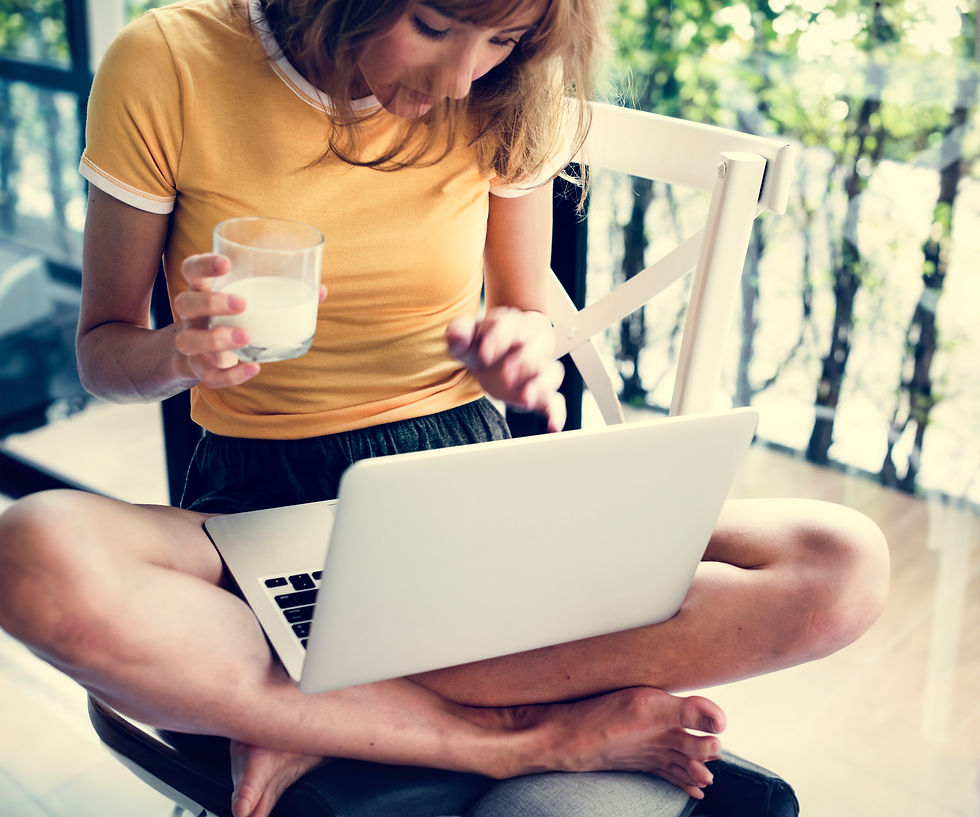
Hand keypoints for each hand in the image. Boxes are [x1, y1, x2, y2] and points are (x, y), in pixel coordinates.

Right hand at [172, 253, 325, 388]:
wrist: (200, 356)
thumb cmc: (233, 319)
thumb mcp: (249, 302)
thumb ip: (280, 294)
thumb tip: (320, 290)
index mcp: (202, 291)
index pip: (191, 270)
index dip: (203, 264)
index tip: (227, 263)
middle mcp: (191, 316)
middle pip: (186, 303)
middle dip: (212, 302)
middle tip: (242, 303)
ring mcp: (191, 344)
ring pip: (188, 341)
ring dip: (216, 339)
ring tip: (246, 337)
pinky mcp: (200, 370)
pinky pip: (209, 376)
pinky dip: (231, 375)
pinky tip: (254, 368)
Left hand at [447, 307, 565, 431]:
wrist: (493, 353)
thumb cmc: (480, 342)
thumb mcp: (466, 336)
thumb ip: (460, 333)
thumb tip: (457, 335)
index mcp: (512, 325)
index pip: (510, 326)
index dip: (498, 340)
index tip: (484, 355)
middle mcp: (532, 344)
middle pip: (538, 348)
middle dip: (524, 362)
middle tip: (506, 377)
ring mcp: (539, 368)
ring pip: (552, 372)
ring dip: (541, 385)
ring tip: (525, 399)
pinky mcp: (541, 392)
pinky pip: (557, 401)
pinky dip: (557, 414)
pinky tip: (553, 426)